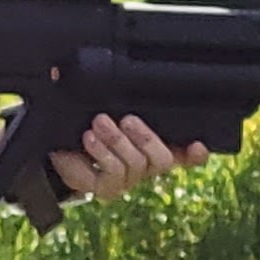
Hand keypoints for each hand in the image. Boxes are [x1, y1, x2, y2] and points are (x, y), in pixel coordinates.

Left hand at [53, 111, 207, 203]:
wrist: (60, 150)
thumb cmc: (93, 127)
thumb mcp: (110, 110)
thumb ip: (126, 99)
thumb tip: (125, 70)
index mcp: (155, 147)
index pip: (185, 155)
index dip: (195, 154)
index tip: (198, 144)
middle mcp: (146, 167)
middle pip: (163, 160)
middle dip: (146, 138)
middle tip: (128, 120)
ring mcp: (128, 181)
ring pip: (136, 165)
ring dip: (117, 142)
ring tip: (100, 123)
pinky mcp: (106, 189)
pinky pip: (112, 174)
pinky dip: (101, 153)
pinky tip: (90, 140)